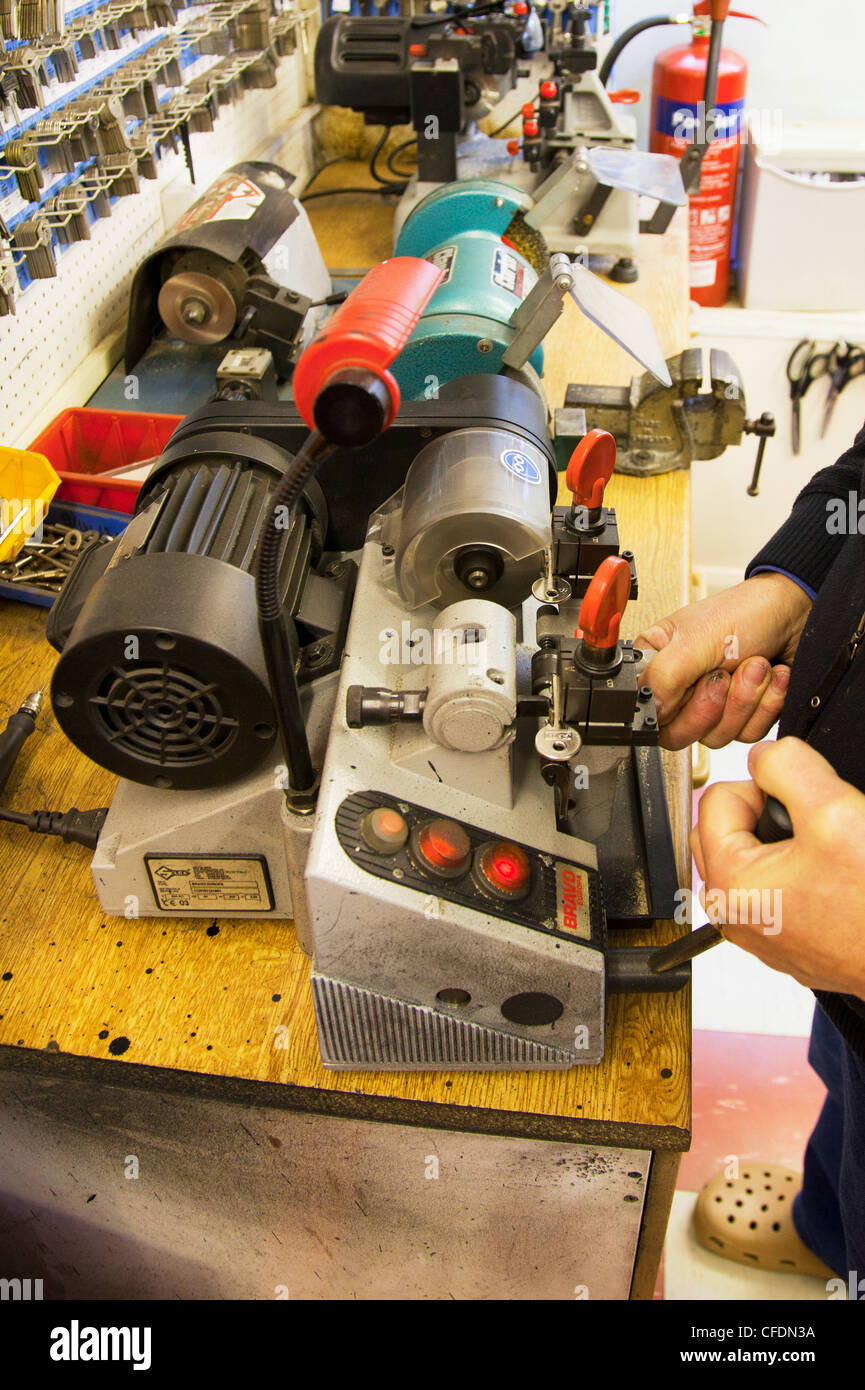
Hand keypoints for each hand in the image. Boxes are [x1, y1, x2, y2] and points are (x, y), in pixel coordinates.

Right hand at [634, 573, 811, 749]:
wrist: (796, 610)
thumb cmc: (745, 611)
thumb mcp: (697, 639)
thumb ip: (664, 677)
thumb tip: (649, 711)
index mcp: (658, 666)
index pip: (648, 713)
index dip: (673, 710)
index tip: (696, 686)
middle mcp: (682, 689)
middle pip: (681, 733)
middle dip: (713, 705)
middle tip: (725, 673)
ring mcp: (714, 704)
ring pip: (718, 735)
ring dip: (745, 700)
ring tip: (755, 664)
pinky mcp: (744, 715)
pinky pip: (748, 733)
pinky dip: (766, 704)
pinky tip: (772, 677)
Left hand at [691, 737, 864, 997]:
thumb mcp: (833, 809)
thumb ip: (787, 766)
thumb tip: (764, 757)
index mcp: (730, 884)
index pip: (717, 798)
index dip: (766, 787)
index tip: (803, 803)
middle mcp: (735, 914)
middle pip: (727, 829)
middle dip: (768, 813)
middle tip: (817, 825)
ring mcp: (761, 931)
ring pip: (755, 857)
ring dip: (787, 843)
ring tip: (830, 854)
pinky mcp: (787, 940)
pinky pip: (778, 887)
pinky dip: (801, 873)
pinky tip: (836, 879)